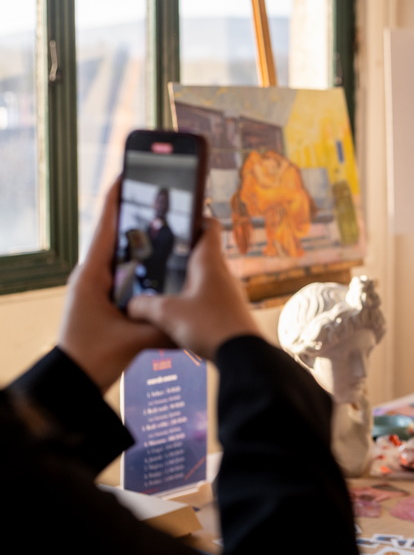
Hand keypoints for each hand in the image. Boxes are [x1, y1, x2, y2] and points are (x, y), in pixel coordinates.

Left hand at [57, 180, 172, 392]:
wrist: (74, 381)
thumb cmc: (94, 357)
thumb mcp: (135, 340)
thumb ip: (166, 324)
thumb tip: (196, 313)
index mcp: (92, 275)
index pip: (105, 226)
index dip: (116, 199)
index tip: (126, 174)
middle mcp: (93, 275)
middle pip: (116, 235)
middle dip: (137, 216)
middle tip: (161, 199)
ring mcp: (98, 288)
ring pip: (123, 255)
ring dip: (142, 241)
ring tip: (168, 227)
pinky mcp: (105, 300)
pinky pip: (126, 273)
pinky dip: (142, 264)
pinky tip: (163, 264)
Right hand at [127, 217, 260, 359]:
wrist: (241, 355)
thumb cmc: (209, 326)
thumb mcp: (167, 314)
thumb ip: (143, 306)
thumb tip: (129, 305)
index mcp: (210, 262)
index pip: (210, 227)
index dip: (197, 216)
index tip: (181, 214)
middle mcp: (222, 273)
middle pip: (204, 252)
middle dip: (182, 252)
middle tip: (158, 252)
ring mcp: (229, 293)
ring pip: (205, 277)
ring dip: (187, 278)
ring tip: (161, 282)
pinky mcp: (229, 311)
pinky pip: (208, 297)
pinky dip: (193, 298)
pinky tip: (176, 311)